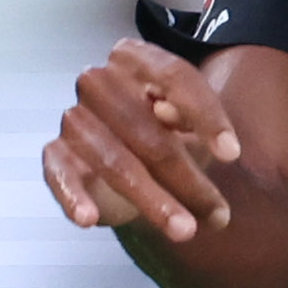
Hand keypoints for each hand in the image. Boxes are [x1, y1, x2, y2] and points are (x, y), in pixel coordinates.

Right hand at [39, 35, 240, 248]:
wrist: (128, 152)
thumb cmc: (167, 129)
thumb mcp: (191, 120)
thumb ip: (191, 115)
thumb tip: (169, 117)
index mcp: (135, 58)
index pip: (174, 77)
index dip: (206, 116)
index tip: (232, 155)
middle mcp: (98, 81)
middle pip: (147, 129)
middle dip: (187, 178)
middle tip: (218, 214)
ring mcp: (74, 118)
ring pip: (115, 161)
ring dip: (152, 200)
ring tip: (184, 230)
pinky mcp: (55, 155)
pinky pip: (61, 176)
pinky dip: (74, 198)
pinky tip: (89, 218)